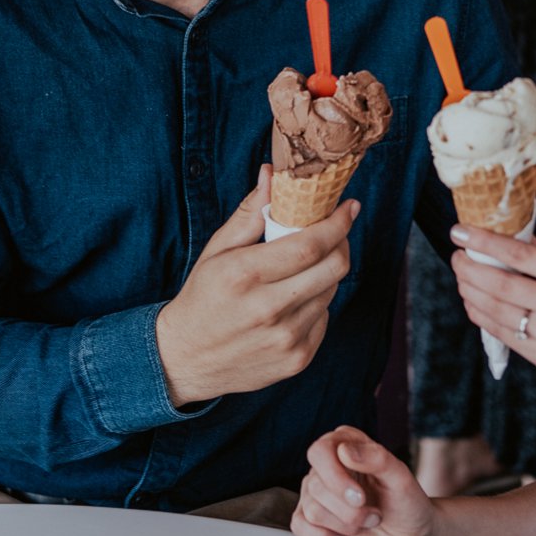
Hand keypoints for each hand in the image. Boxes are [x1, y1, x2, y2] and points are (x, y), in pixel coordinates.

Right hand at [156, 165, 356, 405]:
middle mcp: (268, 309)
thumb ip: (250, 213)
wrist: (185, 360)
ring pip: (332, 291)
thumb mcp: (216, 250)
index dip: (338, 223)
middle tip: (334, 232)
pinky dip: (317, 303)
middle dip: (342, 242)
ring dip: (326, 272)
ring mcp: (286, 338)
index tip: (350, 207)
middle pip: (334, 268)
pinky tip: (294, 300)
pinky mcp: (297, 359)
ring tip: (304, 267)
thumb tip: (272, 174)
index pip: (310, 245)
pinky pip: (325, 318)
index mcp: (244, 275)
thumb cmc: (202, 298)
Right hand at [292, 426, 434, 535]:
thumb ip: (377, 458)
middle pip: (316, 487)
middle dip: (350, 511)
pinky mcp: (310, 516)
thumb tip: (344, 451)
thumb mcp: (401, 477)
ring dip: (346, 525)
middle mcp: (326, 465)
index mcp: (345, 442)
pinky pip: (300, 526)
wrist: (409, 532)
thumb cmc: (405, 500)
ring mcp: (315, 491)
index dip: (336, 478)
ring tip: (367, 522)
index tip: (360, 498)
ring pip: (312, 511)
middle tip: (375, 515)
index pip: (320, 452)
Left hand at [450, 227, 535, 410]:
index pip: (522, 255)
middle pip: (502, 284)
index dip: (485, 242)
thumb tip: (513, 235)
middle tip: (457, 256)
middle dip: (469, 268)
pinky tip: (473, 301)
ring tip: (462, 276)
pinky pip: (501, 332)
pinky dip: (481, 314)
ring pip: (496, 309)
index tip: (461, 231)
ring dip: (470, 290)